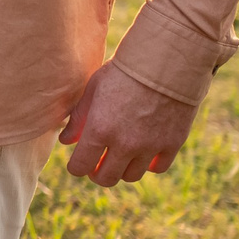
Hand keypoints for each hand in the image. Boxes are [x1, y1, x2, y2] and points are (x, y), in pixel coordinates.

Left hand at [58, 60, 200, 186]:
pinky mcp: (172, 143)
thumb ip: (79, 118)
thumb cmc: (123, 71)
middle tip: (98, 162)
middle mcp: (124, 144)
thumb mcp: (94, 89)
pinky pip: (157, 168)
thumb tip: (66, 141)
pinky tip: (144, 152)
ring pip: (131, 176)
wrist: (165, 59)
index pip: (80, 167)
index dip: (76, 167)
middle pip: (106, 178)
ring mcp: (150, 146)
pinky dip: (149, 164)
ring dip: (122, 169)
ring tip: (120, 155)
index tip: (78, 161)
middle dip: (97, 173)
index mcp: (99, 130)